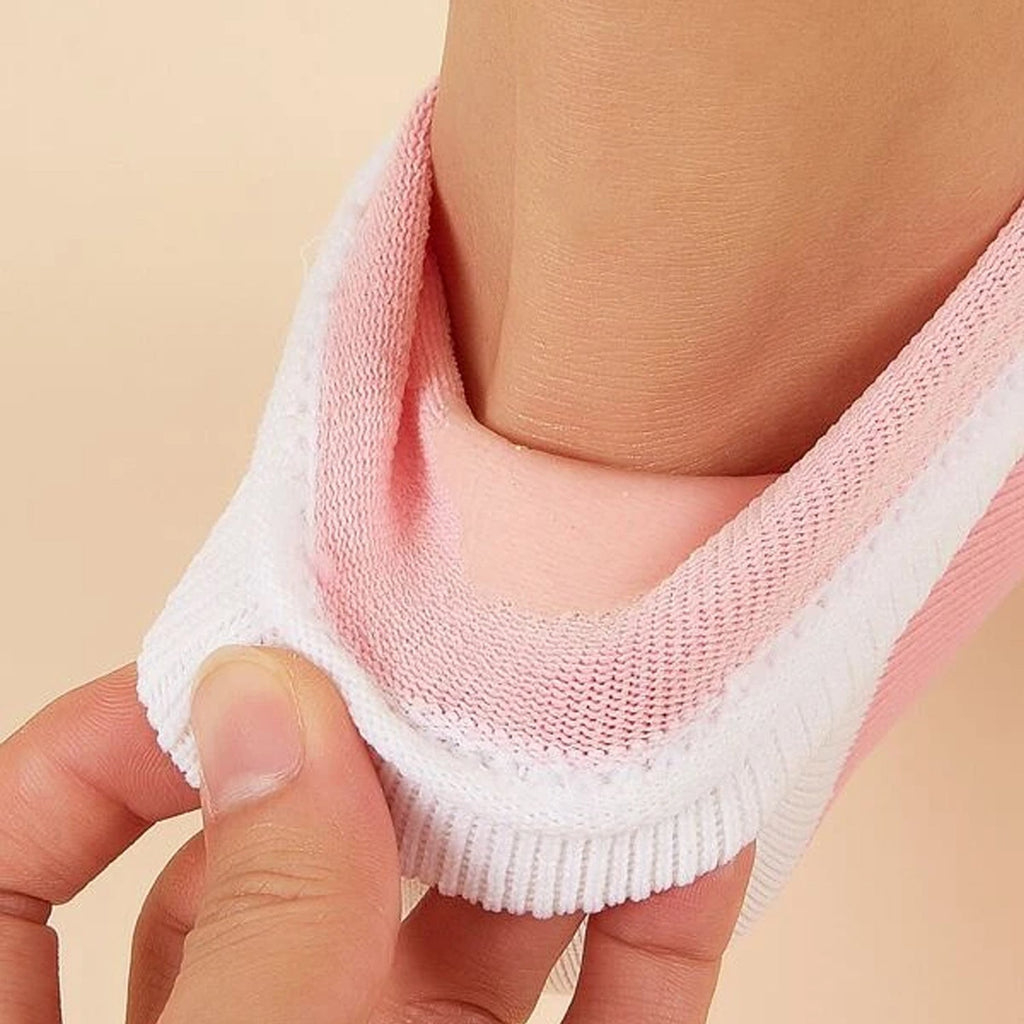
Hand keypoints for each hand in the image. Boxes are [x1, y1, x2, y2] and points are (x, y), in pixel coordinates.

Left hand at [0, 647, 752, 1022]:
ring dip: (537, 836)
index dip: (108, 742)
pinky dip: (646, 942)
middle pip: (279, 870)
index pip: (22, 855)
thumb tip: (268, 700)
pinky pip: (583, 1021)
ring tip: (606, 716)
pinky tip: (696, 847)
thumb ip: (258, 923)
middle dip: (384, 760)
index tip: (229, 671)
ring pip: (444, 937)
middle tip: (462, 653)